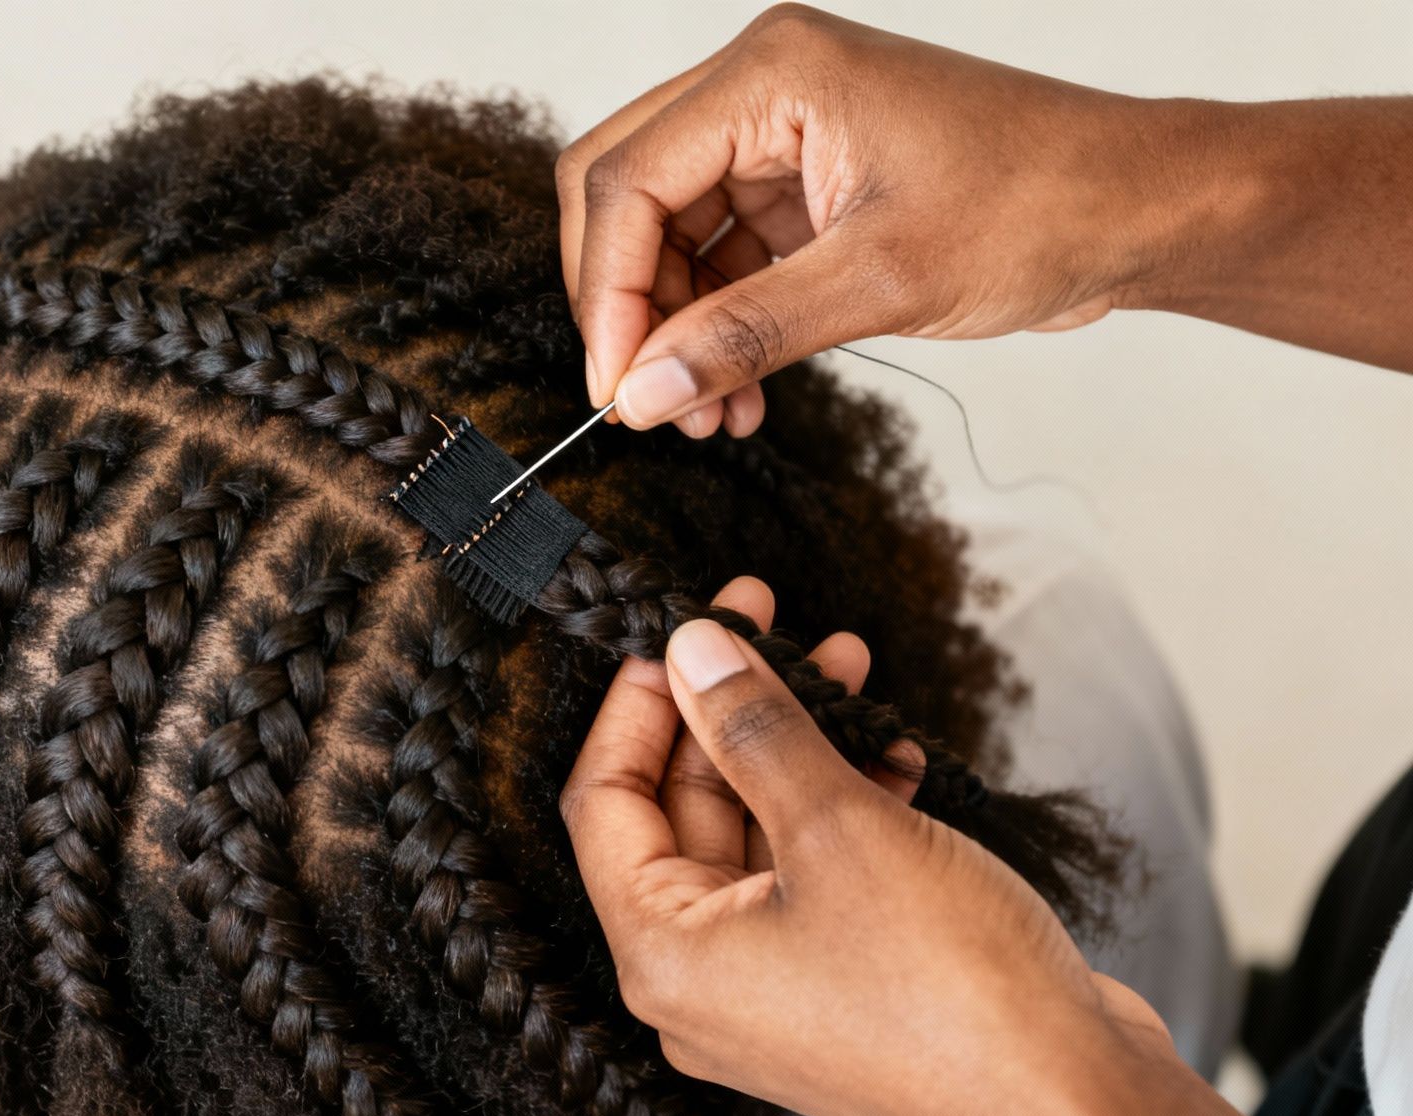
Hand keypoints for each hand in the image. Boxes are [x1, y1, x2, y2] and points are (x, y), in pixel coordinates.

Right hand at [555, 5, 1194, 437]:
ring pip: (668, 234)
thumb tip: (643, 393)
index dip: (608, 293)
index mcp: (771, 73)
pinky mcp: (803, 185)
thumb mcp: (882, 282)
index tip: (616, 386)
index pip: (627, 179)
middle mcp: (761, 89)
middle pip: (625, 194)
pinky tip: (737, 390)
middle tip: (643, 396)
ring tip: (705, 411)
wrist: (1137, 209)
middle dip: (627, 305)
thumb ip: (746, 336)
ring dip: (673, 327)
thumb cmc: (1041, 204)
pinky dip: (716, 325)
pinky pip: (721, 256)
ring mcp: (780, 136)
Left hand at [560, 577, 1277, 1115]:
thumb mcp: (838, 826)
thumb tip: (692, 652)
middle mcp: (705, 981)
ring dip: (797, 748)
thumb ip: (754, 729)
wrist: (1081, 1108)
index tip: (678, 633)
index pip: (605, 802)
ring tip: (843, 666)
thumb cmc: (956, 993)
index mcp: (665, 956)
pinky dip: (843, 809)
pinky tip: (892, 754)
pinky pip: (814, 875)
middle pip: (682, 813)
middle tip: (770, 626)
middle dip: (730, 712)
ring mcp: (775, 988)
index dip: (638, 705)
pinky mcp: (843, 986)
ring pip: (757, 836)